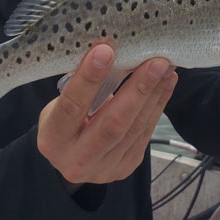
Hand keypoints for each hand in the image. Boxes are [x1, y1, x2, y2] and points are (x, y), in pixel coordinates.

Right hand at [37, 45, 176, 189]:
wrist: (69, 158)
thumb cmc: (64, 121)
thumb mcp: (59, 106)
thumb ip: (80, 88)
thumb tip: (110, 52)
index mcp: (53, 139)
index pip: (71, 106)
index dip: (88, 79)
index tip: (105, 51)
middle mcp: (77, 159)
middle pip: (112, 124)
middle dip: (137, 90)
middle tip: (154, 62)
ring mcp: (105, 168)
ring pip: (135, 129)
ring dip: (154, 94)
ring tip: (166, 68)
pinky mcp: (126, 166)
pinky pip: (145, 133)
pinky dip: (158, 105)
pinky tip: (166, 83)